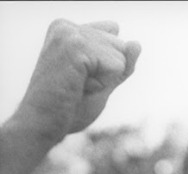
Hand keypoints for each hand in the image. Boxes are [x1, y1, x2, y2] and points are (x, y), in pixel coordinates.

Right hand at [16, 19, 140, 144]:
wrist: (42, 124)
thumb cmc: (68, 109)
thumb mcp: (103, 84)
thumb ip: (122, 66)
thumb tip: (137, 44)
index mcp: (68, 30)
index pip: (116, 42)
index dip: (106, 72)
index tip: (77, 83)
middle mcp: (67, 26)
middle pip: (121, 48)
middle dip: (106, 76)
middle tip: (77, 87)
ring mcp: (70, 33)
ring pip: (120, 56)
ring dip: (104, 81)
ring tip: (76, 87)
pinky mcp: (76, 45)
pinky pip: (117, 65)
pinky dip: (103, 84)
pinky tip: (78, 87)